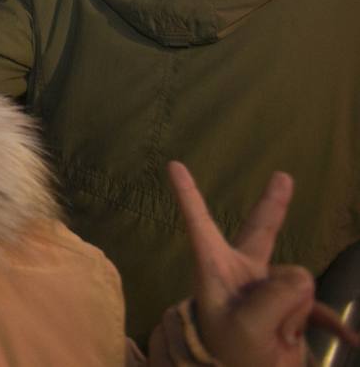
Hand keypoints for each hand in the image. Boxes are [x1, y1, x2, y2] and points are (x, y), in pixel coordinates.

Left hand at [169, 161, 359, 364]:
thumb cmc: (228, 353)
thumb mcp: (246, 326)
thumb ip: (274, 296)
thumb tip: (301, 277)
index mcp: (215, 269)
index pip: (199, 225)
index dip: (187, 195)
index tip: (172, 165)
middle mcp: (242, 273)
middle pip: (260, 230)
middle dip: (273, 205)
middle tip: (283, 177)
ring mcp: (268, 290)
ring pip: (298, 281)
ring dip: (293, 312)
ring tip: (275, 336)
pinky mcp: (292, 311)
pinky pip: (320, 311)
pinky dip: (330, 324)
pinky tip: (351, 337)